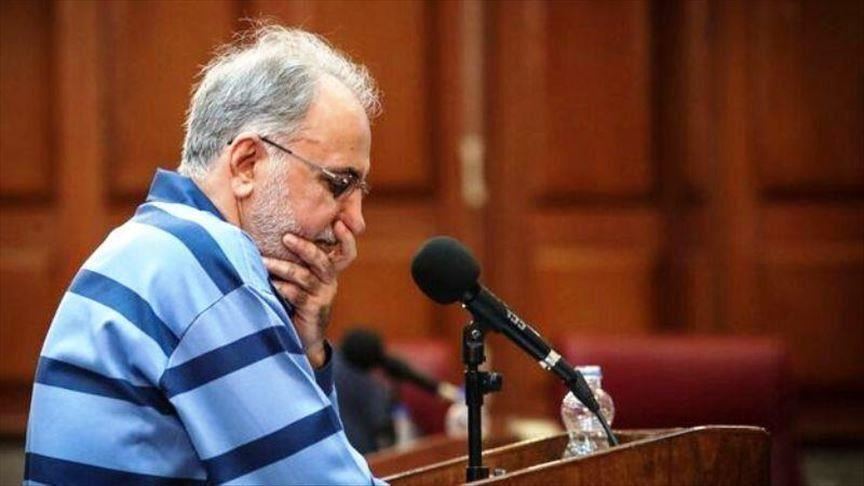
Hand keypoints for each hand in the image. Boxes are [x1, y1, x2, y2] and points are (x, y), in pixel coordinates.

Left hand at [263, 221, 358, 367]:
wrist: (304, 337)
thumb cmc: (296, 300)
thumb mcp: (301, 278)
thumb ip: (296, 260)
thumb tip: (272, 235)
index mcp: (328, 270)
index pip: (346, 252)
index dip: (347, 238)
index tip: (340, 223)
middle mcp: (329, 281)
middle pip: (321, 260)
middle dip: (304, 247)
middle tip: (286, 237)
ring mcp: (322, 296)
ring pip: (304, 276)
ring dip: (282, 267)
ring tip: (263, 260)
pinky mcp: (313, 310)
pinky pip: (296, 295)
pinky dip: (282, 287)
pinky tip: (270, 284)